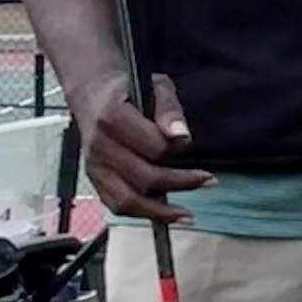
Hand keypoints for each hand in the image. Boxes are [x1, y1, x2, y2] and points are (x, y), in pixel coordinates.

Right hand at [81, 69, 212, 224]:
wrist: (92, 94)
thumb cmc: (128, 89)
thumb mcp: (155, 86)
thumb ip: (170, 110)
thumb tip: (181, 137)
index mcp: (112, 118)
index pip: (152, 147)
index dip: (175, 148)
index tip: (188, 144)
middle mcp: (100, 146)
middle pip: (143, 178)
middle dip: (181, 183)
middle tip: (208, 180)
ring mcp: (95, 166)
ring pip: (127, 201)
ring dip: (160, 212)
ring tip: (187, 215)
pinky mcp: (95, 179)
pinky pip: (117, 205)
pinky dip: (142, 214)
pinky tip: (166, 216)